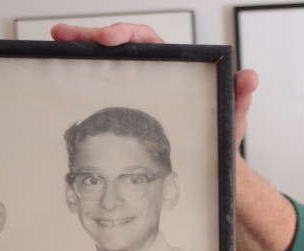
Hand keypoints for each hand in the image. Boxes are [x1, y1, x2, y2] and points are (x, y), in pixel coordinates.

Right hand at [49, 23, 258, 149]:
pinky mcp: (124, 103)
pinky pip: (99, 84)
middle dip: (89, 35)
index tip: (110, 40)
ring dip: (76, 49)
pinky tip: (55, 74)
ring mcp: (136, 86)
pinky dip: (78, 77)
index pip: (148, 40)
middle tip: (64, 35)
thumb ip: (238, 99)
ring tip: (54, 43)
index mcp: (173, 67)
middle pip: (117, 44)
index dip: (127, 34)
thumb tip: (249, 77)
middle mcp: (153, 71)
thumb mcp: (230, 121)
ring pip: (103, 61)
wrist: (205, 165)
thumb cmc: (218, 138)